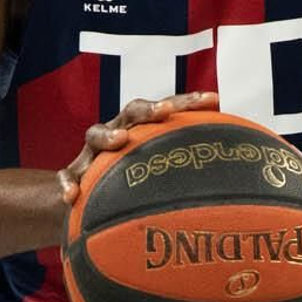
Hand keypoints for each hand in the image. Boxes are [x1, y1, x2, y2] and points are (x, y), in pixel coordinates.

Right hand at [57, 90, 219, 209]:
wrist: (84, 201)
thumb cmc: (130, 186)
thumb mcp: (155, 178)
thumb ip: (185, 177)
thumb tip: (235, 188)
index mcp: (141, 131)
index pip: (167, 109)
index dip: (189, 102)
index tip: (214, 100)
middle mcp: (117, 134)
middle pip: (131, 112)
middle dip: (149, 109)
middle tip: (166, 111)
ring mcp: (92, 153)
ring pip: (95, 134)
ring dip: (108, 135)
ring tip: (120, 141)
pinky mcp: (72, 174)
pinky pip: (66, 176)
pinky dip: (67, 183)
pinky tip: (71, 196)